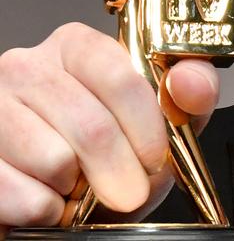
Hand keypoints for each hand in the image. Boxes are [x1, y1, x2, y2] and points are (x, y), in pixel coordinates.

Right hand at [0, 22, 219, 231]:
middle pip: (91, 125)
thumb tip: (189, 81)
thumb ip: (190, 94)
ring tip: (79, 184)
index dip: (145, 127)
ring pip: (53, 161)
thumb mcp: (165, 120)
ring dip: (78, 190)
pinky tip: (50, 197)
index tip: (156, 159)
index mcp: (78, 47)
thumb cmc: (118, 150)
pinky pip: (19, 193)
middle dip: (121, 172)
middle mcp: (28, 66)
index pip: (120, 77)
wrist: (69, 194)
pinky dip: (45, 211)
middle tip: (129, 192)